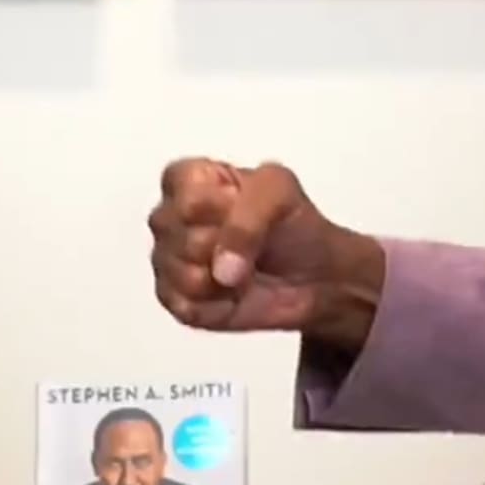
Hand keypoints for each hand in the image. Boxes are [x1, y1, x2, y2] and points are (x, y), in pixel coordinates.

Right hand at [147, 158, 384, 343]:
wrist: (315, 275)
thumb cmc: (293, 226)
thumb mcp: (280, 191)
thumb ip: (247, 214)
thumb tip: (221, 269)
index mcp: (186, 179)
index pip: (183, 193)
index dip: (220, 205)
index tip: (240, 204)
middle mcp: (170, 218)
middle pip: (179, 234)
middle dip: (225, 242)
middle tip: (248, 241)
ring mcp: (168, 261)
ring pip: (184, 274)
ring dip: (225, 277)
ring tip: (242, 267)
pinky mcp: (176, 301)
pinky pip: (188, 306)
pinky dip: (220, 303)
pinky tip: (233, 292)